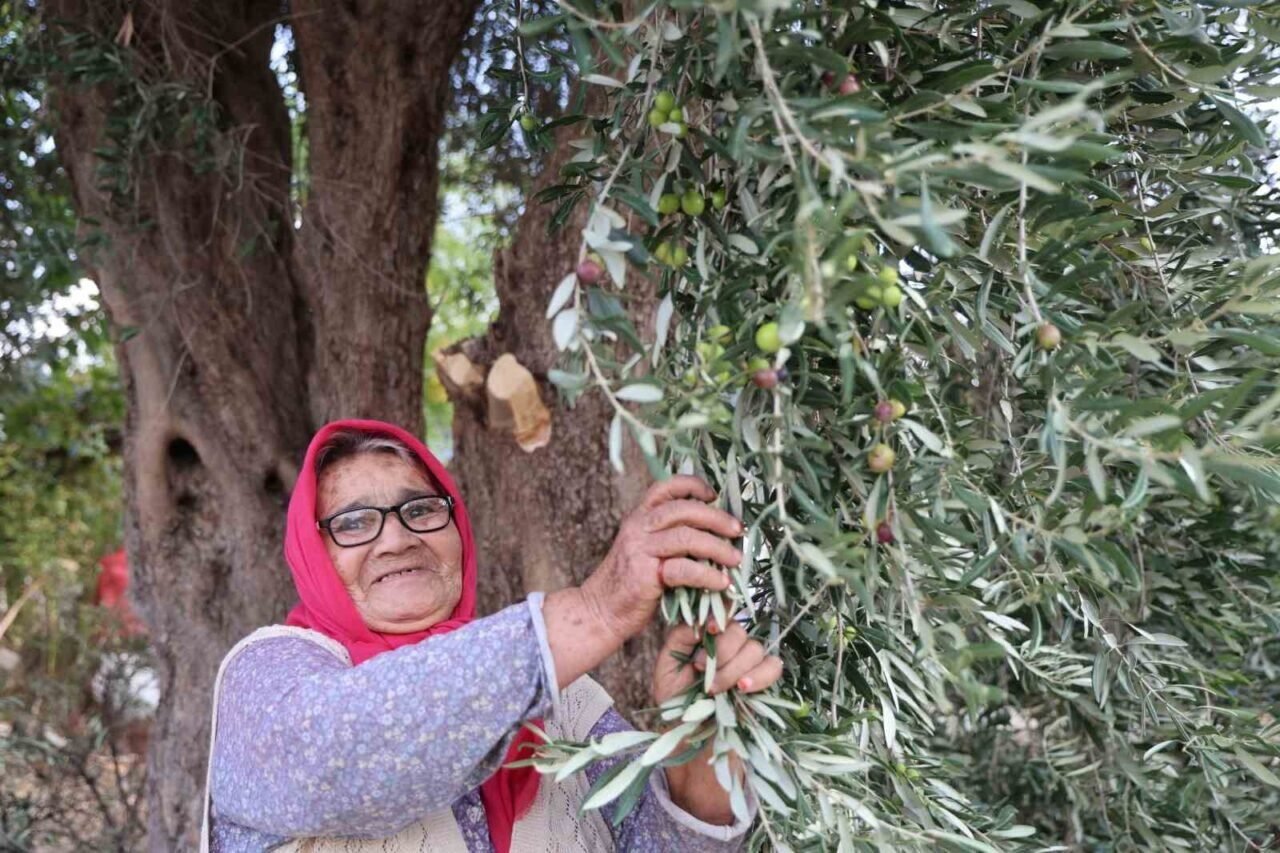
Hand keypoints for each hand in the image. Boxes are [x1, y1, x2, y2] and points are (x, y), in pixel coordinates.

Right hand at [540, 476, 742, 689]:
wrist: (600, 612)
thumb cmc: (630, 584)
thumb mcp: (646, 551)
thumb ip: (671, 539)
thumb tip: (716, 535)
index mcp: (639, 517)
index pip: (666, 487)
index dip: (693, 485)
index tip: (714, 496)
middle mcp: (638, 527)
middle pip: (684, 509)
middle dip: (716, 518)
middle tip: (738, 531)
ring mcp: (640, 549)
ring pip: (687, 536)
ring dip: (717, 547)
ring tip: (735, 559)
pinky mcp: (645, 574)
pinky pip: (684, 569)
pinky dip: (707, 575)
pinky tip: (721, 583)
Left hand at [652, 621, 783, 704]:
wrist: (689, 735)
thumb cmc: (675, 700)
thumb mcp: (667, 666)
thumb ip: (680, 638)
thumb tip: (700, 618)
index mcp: (707, 636)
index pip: (723, 613)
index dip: (720, 617)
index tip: (710, 631)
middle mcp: (730, 645)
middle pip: (739, 631)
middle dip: (721, 653)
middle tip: (701, 673)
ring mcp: (749, 662)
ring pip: (755, 649)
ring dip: (734, 669)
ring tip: (714, 690)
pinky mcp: (764, 681)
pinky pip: (773, 667)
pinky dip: (760, 676)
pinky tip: (743, 688)